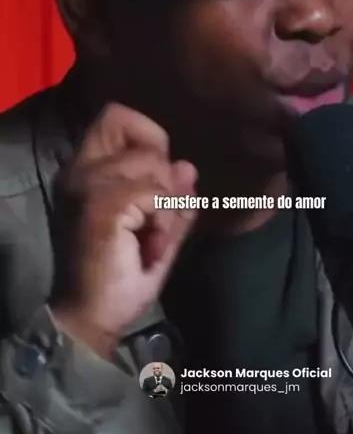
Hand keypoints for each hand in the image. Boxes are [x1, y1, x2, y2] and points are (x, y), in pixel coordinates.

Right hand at [50, 103, 196, 357]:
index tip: (156, 179)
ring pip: (157, 166)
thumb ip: (173, 197)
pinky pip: (158, 194)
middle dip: (164, 174)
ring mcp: (91, 185)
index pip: (116, 116)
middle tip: (155, 213)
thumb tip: (188, 166)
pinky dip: (165, 220)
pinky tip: (151, 245)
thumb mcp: (159, 230)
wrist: (95, 317)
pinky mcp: (105, 205)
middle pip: (146, 138)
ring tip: (152, 236)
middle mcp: (83, 169)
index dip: (148, 136)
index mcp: (89, 169)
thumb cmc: (123, 275)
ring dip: (168, 204)